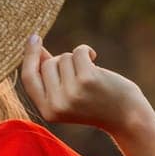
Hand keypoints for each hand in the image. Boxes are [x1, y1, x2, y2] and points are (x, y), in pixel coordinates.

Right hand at [20, 34, 145, 133]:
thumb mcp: (67, 95)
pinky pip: (78, 52)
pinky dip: (86, 51)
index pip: (28, 78)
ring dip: (77, 60)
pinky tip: (95, 60)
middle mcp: (56, 104)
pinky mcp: (86, 80)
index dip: (29, 56)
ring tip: (90, 75)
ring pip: (63, 57)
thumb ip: (50, 77)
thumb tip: (35, 50)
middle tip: (78, 73)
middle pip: (47, 64)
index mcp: (48, 111)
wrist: (127, 118)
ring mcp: (71, 93)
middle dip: (62, 61)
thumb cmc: (96, 103)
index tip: (33, 38)